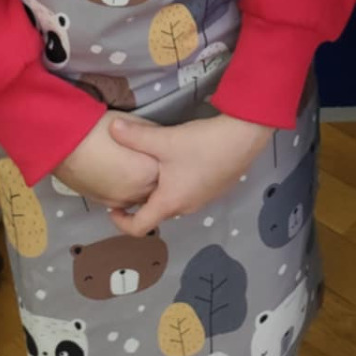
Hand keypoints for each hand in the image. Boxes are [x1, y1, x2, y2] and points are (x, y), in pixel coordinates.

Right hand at [55, 114, 159, 209]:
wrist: (66, 143)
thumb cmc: (102, 129)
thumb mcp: (136, 125)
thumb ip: (152, 139)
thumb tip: (160, 143)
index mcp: (149, 172)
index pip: (169, 172)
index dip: (168, 161)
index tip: (166, 151)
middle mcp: (137, 192)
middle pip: (156, 188)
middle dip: (157, 176)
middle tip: (150, 158)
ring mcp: (119, 200)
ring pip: (140, 197)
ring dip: (142, 187)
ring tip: (135, 166)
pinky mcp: (103, 203)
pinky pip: (123, 201)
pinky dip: (127, 191)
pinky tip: (122, 176)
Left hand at [107, 114, 272, 235]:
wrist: (245, 136)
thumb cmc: (202, 144)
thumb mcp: (165, 139)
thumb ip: (135, 136)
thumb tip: (111, 128)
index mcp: (169, 203)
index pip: (138, 228)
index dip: (121, 222)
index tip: (113, 206)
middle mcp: (186, 208)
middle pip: (157, 214)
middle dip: (142, 201)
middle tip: (133, 180)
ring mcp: (204, 200)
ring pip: (175, 202)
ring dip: (163, 191)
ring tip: (157, 169)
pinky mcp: (217, 189)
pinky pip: (191, 193)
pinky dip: (181, 184)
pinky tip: (183, 162)